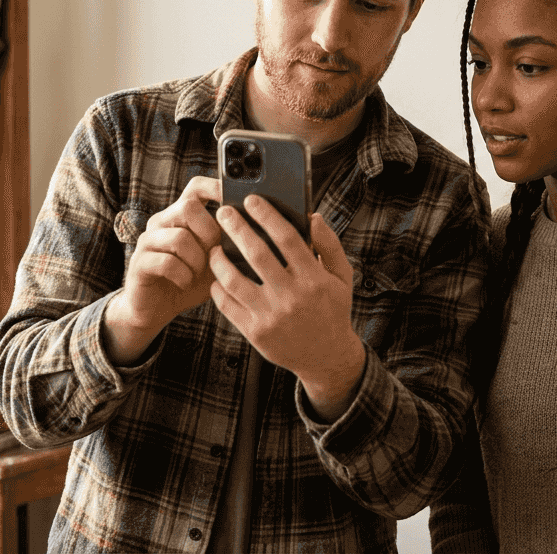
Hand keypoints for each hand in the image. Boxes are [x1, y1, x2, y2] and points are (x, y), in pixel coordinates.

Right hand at [104, 176, 221, 363]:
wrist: (156, 309)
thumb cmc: (191, 281)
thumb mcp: (216, 261)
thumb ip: (229, 244)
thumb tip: (261, 232)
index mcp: (181, 216)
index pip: (196, 187)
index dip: (216, 187)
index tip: (234, 198)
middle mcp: (162, 222)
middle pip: (187, 206)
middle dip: (208, 231)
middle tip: (213, 253)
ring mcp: (148, 241)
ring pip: (179, 237)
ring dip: (196, 259)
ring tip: (198, 272)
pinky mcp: (139, 262)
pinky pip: (166, 262)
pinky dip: (182, 275)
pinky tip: (185, 283)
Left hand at [209, 196, 364, 419]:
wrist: (326, 357)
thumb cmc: (333, 310)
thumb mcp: (342, 277)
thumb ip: (329, 245)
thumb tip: (313, 217)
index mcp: (314, 278)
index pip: (286, 238)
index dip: (267, 215)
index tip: (251, 200)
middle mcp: (292, 296)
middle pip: (257, 254)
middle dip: (237, 228)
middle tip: (224, 212)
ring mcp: (271, 315)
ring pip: (235, 280)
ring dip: (220, 259)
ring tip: (214, 247)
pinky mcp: (255, 332)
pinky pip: (228, 304)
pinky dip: (218, 287)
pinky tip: (216, 276)